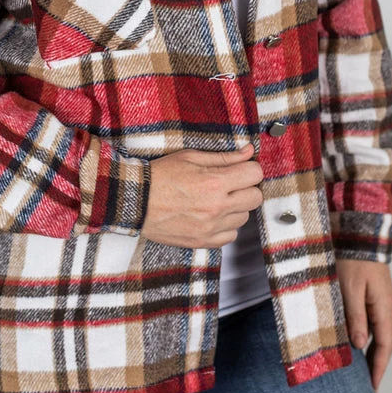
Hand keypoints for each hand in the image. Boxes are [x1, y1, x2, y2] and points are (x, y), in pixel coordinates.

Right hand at [142, 143, 262, 248]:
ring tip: (217, 200)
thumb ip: (224, 156)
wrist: (136, 201)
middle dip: (246, 187)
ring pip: (244, 217)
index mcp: (214, 182)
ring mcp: (211, 227)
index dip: (249, 168)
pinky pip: (231, 235)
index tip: (241, 169)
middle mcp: (217, 206)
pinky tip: (212, 215)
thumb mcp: (190, 157)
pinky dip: (226, 225)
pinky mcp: (203, 241)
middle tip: (231, 184)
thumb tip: (247, 151)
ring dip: (236, 207)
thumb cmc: (160, 176)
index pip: (254, 174)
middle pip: (255, 197)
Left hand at [335, 258, 391, 392]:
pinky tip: (352, 341)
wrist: (358, 232)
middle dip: (375, 364)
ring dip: (369, 350)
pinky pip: (369, 320)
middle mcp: (384, 306)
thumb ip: (355, 317)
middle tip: (365, 385)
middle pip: (383, 342)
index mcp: (383, 308)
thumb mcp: (350, 289)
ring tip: (357, 369)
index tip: (372, 387)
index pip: (385, 346)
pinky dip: (363, 334)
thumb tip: (360, 345)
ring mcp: (378, 300)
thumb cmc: (352, 259)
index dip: (378, 368)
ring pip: (376, 332)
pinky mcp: (370, 293)